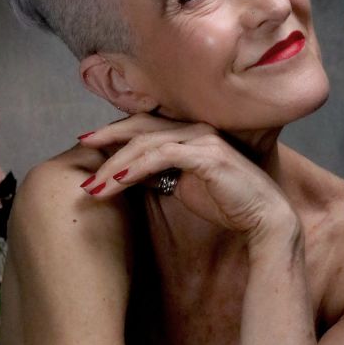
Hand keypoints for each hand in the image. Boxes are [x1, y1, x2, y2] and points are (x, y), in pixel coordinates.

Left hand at [77, 115, 297, 242]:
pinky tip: (116, 182)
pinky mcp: (206, 155)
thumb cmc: (228, 202)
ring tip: (93, 183)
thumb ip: (160, 174)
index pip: (145, 126)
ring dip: (115, 164)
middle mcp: (195, 130)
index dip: (115, 132)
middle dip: (108, 137)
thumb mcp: (184, 186)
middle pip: (141, 126)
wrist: (264, 218)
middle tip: (80, 146)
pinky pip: (161, 157)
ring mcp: (202, 140)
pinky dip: (134, 169)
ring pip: (146, 143)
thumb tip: (129, 174)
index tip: (87, 143)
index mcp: (190, 134)